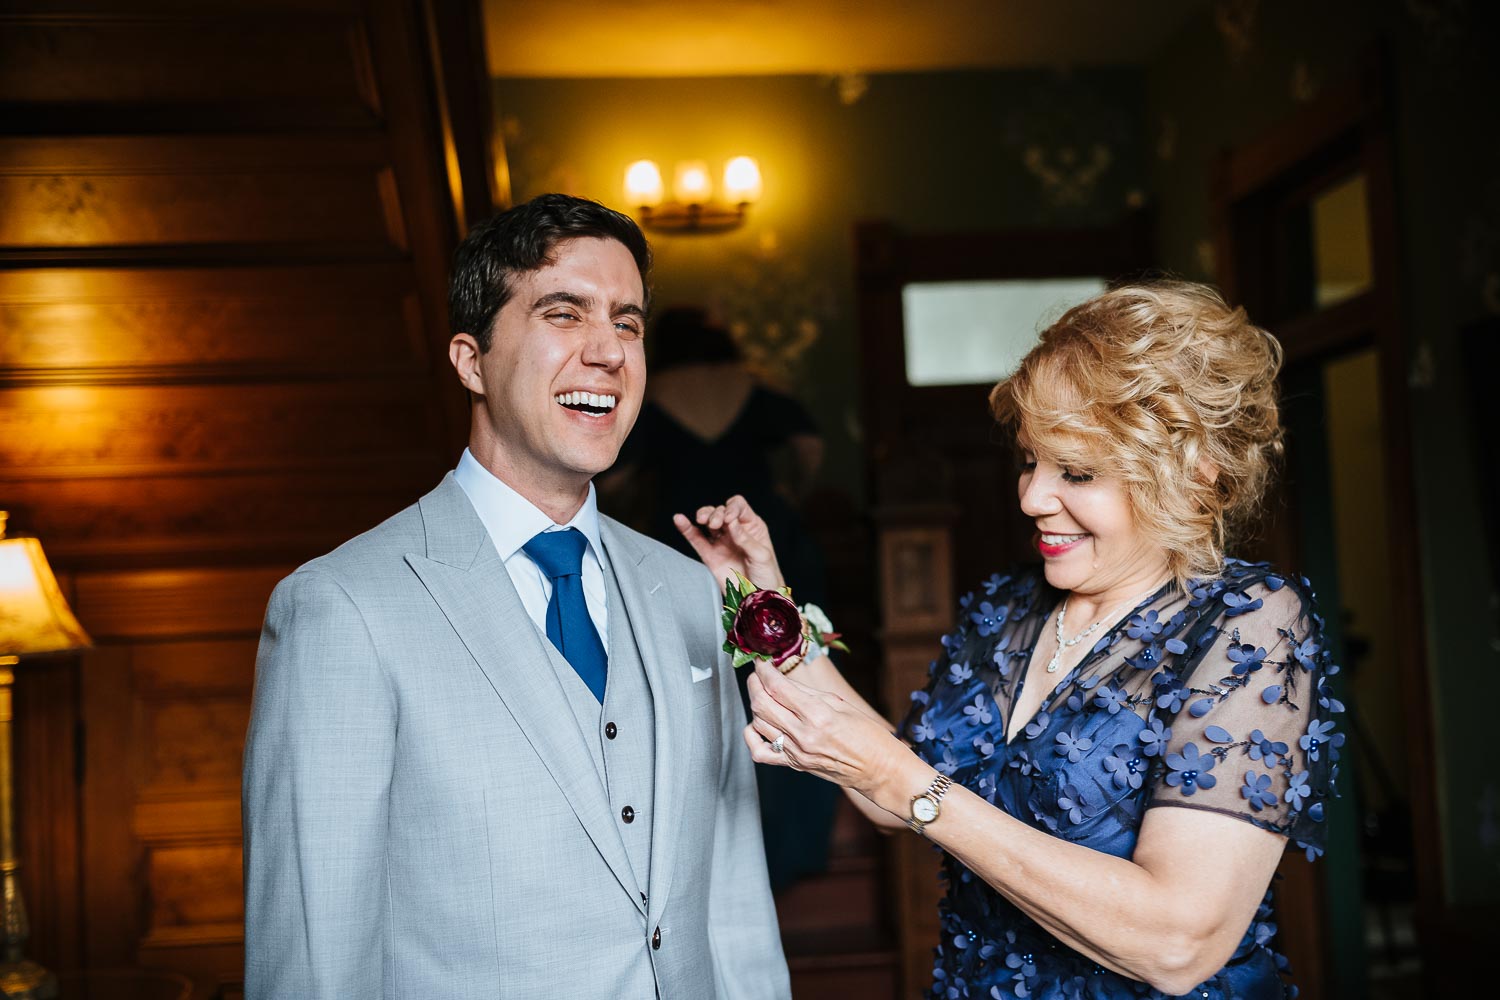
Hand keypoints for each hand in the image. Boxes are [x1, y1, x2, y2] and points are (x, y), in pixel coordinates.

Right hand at [674, 495, 784, 591]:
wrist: (757, 599)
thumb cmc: (766, 576)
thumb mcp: (761, 556)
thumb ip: (745, 539)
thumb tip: (731, 522)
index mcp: (751, 526)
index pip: (738, 507)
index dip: (732, 508)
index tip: (729, 518)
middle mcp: (735, 531)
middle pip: (721, 511)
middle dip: (716, 513)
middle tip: (715, 523)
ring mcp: (721, 542)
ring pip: (708, 521)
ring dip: (704, 516)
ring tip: (702, 520)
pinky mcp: (709, 555)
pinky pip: (696, 539)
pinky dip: (687, 529)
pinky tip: (679, 520)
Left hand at [742, 659, 908, 800]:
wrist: (879, 770)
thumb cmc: (868, 735)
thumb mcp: (840, 703)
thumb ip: (807, 692)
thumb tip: (783, 680)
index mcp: (818, 715)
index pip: (778, 687)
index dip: (765, 671)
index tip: (762, 662)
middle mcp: (803, 735)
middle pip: (762, 704)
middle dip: (755, 684)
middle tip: (758, 675)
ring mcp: (797, 753)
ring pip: (759, 723)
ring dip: (755, 704)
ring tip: (763, 694)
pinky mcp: (795, 765)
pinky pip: (760, 752)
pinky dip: (753, 736)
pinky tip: (759, 725)